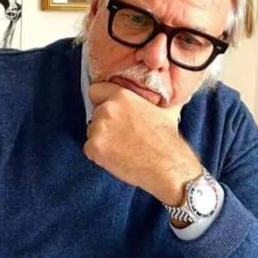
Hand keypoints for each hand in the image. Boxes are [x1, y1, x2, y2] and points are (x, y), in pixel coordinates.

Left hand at [84, 82, 201, 204]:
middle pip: (95, 114)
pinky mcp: (94, 147)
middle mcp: (107, 109)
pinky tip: (117, 157)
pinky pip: (90, 150)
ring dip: (102, 140)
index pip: (96, 90)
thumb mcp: (166, 110)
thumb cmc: (167, 140)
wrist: (167, 166)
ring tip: (122, 148)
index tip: (108, 109)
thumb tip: (165, 96)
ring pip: (92, 132)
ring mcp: (99, 129)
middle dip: (106, 124)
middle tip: (123, 135)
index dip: (102, 100)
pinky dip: (99, 156)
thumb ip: (157, 100)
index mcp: (122, 96)